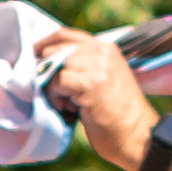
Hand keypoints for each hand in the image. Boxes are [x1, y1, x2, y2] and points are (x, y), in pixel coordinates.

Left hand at [40, 31, 160, 170]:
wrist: (138, 137)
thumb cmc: (117, 115)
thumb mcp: (101, 80)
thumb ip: (81, 66)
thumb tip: (45, 61)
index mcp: (105, 47)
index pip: (64, 34)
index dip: (44, 45)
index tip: (33, 59)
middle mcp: (102, 51)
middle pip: (55, 49)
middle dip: (47, 72)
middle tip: (58, 96)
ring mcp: (98, 65)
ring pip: (54, 66)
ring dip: (52, 89)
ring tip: (67, 106)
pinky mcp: (91, 83)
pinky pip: (57, 82)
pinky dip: (56, 98)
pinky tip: (70, 111)